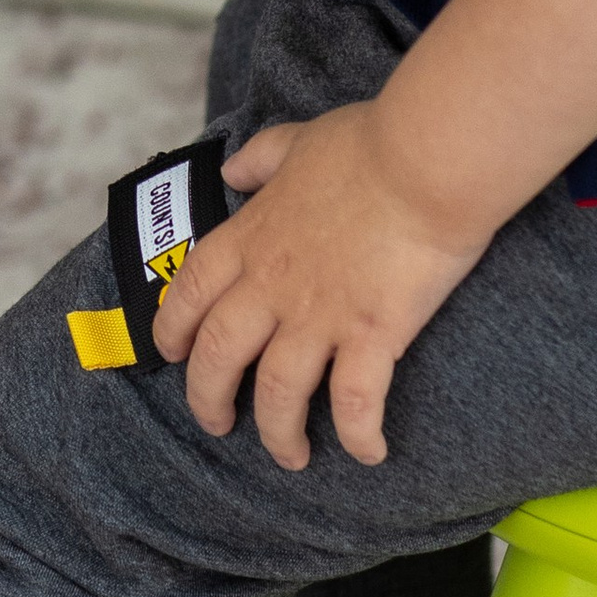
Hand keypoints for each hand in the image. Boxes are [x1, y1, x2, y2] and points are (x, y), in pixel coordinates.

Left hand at [154, 98, 487, 468]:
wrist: (424, 159)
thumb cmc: (368, 145)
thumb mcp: (298, 140)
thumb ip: (261, 159)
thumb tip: (232, 170)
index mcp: (250, 237)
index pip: (190, 294)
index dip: (174, 330)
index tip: (172, 355)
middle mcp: (272, 284)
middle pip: (219, 356)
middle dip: (208, 399)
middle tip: (218, 424)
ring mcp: (319, 315)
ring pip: (278, 393)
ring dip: (278, 433)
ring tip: (291, 456)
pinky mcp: (371, 335)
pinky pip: (354, 403)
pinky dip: (357, 435)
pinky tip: (369, 453)